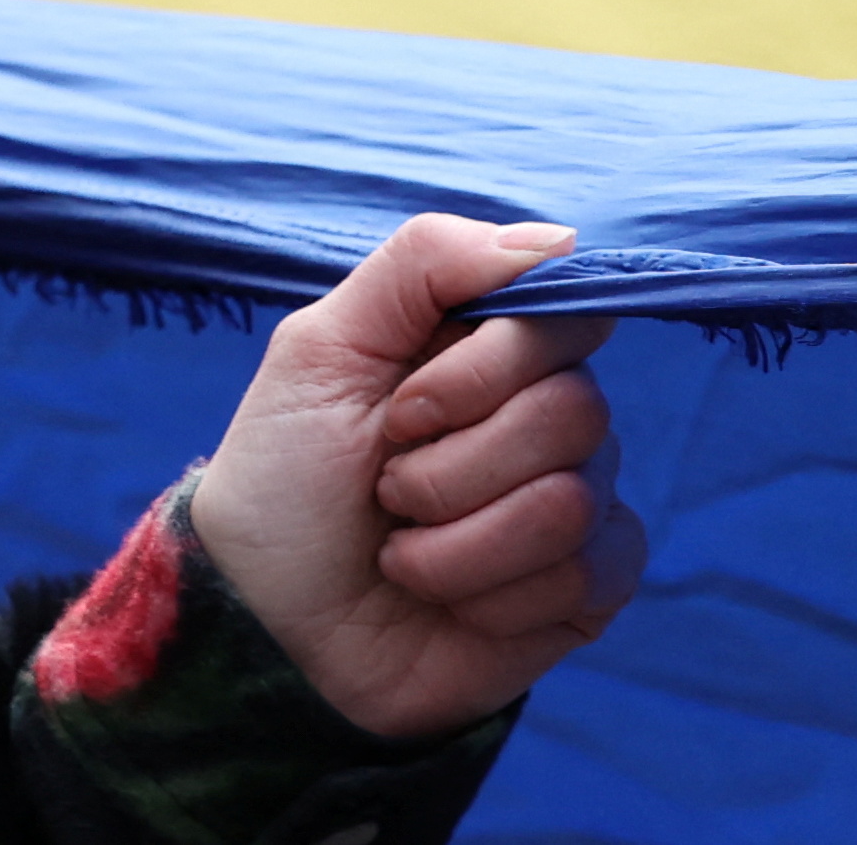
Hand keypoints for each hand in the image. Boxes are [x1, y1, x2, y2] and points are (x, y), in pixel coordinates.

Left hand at [188, 214, 647, 738]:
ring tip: (400, 546)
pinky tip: (443, 597)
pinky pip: (585, 573)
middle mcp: (545, 418)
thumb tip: (559, 238)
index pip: (565, 315)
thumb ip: (425, 266)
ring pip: (571, 499)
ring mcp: (577, 502)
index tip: (402, 407)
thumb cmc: (285, 479)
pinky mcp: (589, 587)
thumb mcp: (321, 349)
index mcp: (485, 349)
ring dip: (454, 535)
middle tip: (385, 485)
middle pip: (574, 410)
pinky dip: (486, 590)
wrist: (267, 618)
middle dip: (450, 462)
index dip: (486, 366)